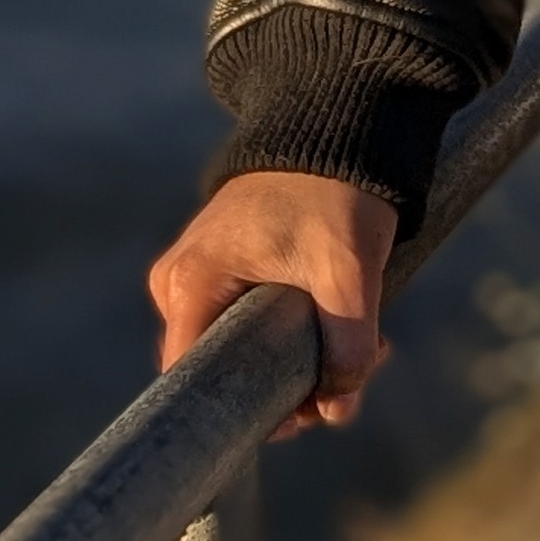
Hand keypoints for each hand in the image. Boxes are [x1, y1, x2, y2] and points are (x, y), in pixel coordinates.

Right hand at [147, 170, 399, 431]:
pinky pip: (246, 323)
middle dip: (289, 385)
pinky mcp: (221, 268)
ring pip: (242, 351)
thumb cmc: (334, 193)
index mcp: (190, 283)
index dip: (246, 413)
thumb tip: (334, 412)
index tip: (300, 414)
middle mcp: (178, 283)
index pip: (194, 384)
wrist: (336, 125)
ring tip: (361, 341)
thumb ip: (345, 349)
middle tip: (347, 376)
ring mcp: (197, 275)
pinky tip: (342, 320)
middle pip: (224, 372)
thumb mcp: (349, 273)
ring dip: (301, 359)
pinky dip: (293, 332)